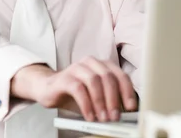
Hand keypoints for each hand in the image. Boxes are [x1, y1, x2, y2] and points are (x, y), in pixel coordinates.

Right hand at [11, 58, 136, 121]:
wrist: (48, 88)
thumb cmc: (76, 93)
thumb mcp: (96, 96)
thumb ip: (109, 100)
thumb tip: (125, 114)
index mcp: (102, 65)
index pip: (120, 75)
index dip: (127, 91)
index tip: (131, 108)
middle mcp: (90, 63)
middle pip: (108, 77)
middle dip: (114, 99)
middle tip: (115, 117)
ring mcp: (76, 68)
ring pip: (94, 81)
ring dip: (101, 102)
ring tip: (103, 119)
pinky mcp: (64, 78)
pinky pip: (78, 89)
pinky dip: (86, 104)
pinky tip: (89, 116)